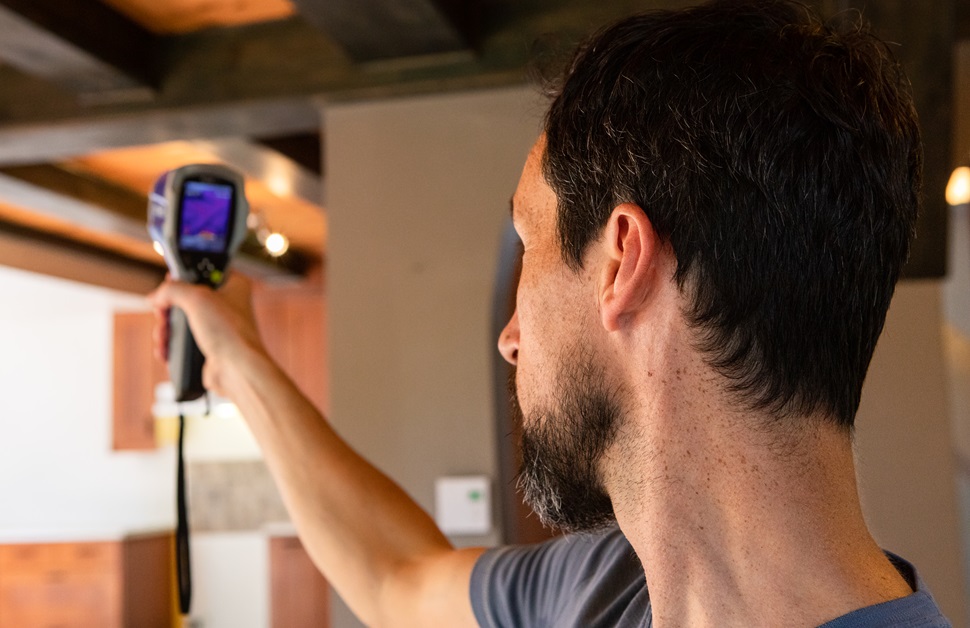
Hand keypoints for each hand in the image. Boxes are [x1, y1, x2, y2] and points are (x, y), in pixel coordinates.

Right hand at [150, 273, 265, 395]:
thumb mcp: (197, 298)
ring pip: (181, 321)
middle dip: (168, 310)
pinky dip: (171, 345)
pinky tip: (165, 350)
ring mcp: (217, 326)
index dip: (183, 275)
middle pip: (185, 298)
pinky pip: (183, 341)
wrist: (237, 369)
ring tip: (162, 337)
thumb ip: (172, 290)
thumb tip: (156, 297)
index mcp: (232, 285)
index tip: (169, 281)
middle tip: (163, 315)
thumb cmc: (229, 332)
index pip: (203, 271)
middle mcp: (227, 304)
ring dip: (166, 330)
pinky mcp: (209, 345)